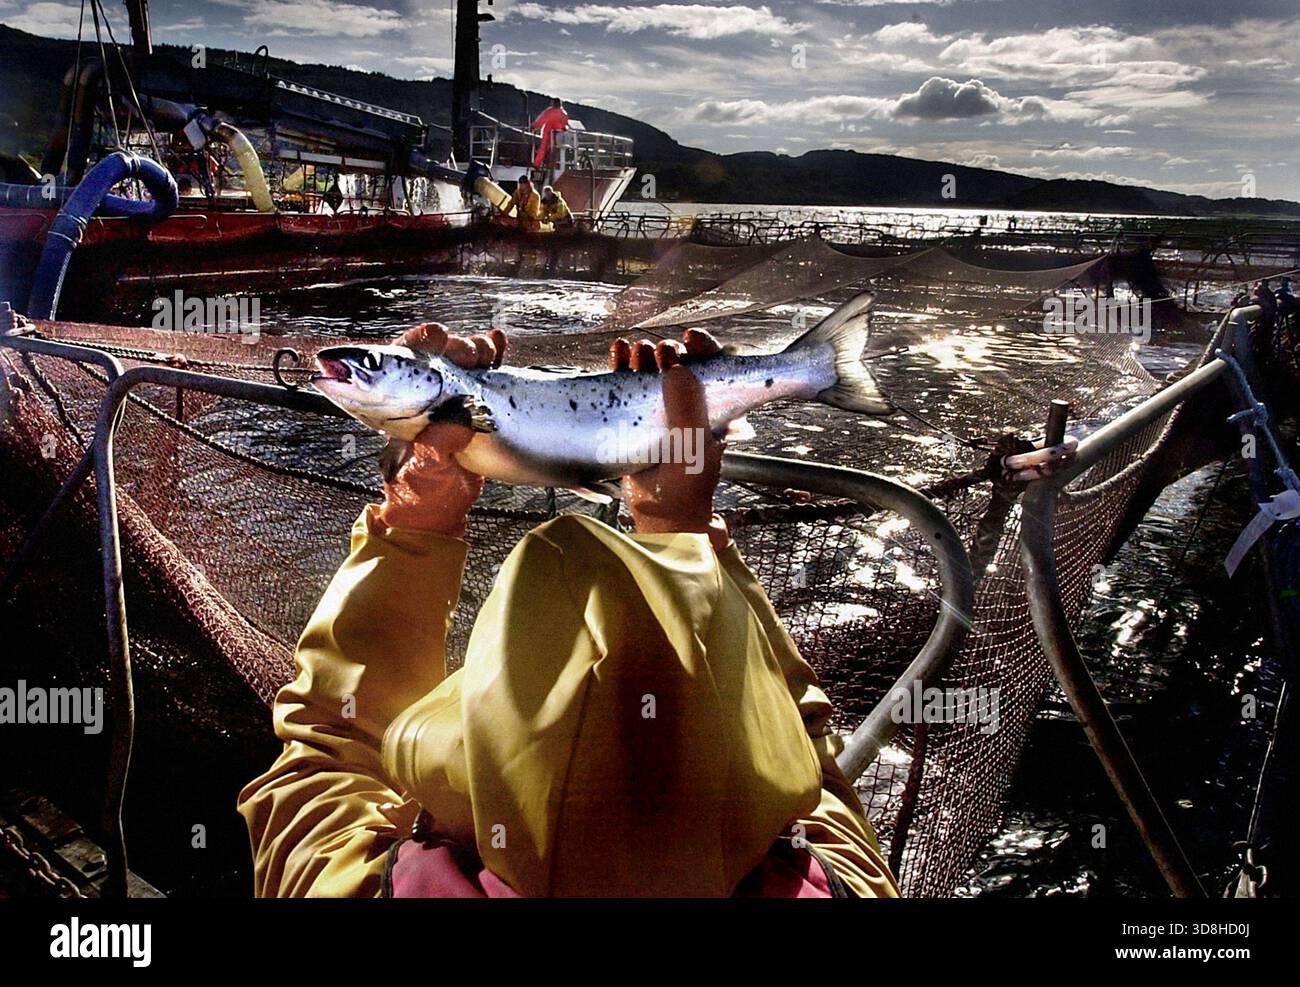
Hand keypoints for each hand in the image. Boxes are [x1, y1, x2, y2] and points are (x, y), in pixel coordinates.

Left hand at [377, 323, 505, 536]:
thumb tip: (460, 422)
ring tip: (489, 348)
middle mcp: (419, 401)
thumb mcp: (424, 473)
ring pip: (459, 365)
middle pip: (435, 358)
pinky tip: (499, 343)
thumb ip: (437, 446)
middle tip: (471, 351)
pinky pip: (481, 379)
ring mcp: (446, 405)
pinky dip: (491, 359)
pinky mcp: (470, 413)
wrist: (437, 518)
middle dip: (455, 347)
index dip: (419, 344)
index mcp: (396, 408)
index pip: (401, 363)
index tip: (438, 335)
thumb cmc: (418, 498)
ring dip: (476, 350)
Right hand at [609, 331, 728, 550]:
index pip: (712, 367)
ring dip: (644, 357)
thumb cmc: (687, 486)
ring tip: (636, 351)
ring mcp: (659, 413)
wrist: (664, 516)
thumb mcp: (693, 445)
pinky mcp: (634, 420)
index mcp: (713, 409)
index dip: (702, 348)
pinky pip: (628, 387)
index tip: (690, 338)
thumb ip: (687, 408)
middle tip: (659, 352)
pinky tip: (618, 352)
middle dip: (667, 352)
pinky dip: (622, 367)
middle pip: (677, 365)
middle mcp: (687, 406)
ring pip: (651, 373)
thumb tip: (676, 370)